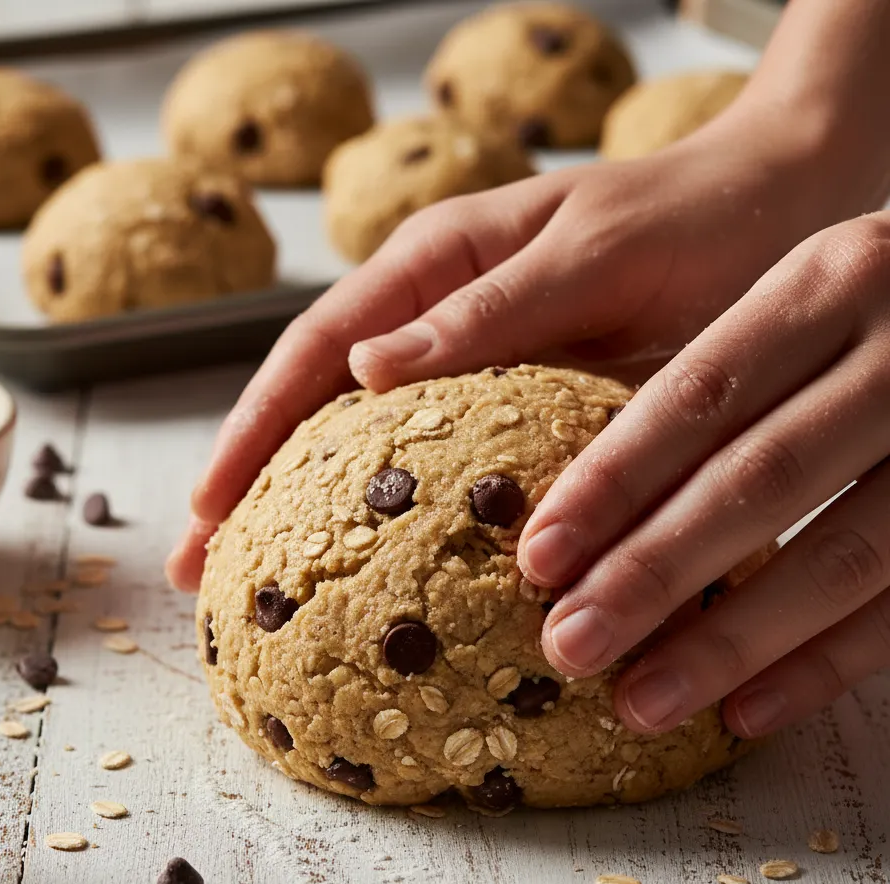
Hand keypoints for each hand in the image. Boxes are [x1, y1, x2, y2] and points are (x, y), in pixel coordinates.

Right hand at [167, 109, 836, 591]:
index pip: (314, 350)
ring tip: (256, 583)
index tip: (209, 509)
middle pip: (310, 399)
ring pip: (356, 434)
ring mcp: (465, 358)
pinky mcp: (505, 398)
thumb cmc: (694, 219)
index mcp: (437, 260)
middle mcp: (434, 311)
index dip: (252, 431)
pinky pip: (424, 455)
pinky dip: (380, 506)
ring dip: (298, 504)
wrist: (779, 206)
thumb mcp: (592, 253)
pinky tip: (365, 560)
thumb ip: (488, 306)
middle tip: (199, 571)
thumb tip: (364, 366)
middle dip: (246, 482)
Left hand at [519, 213, 889, 738]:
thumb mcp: (810, 297)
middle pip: (759, 479)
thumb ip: (718, 375)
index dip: (615, 480)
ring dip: (730, 641)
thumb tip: (568, 490)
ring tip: (639, 703)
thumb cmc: (876, 315)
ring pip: (842, 557)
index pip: (701, 394)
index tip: (537, 556)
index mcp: (829, 286)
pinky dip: (823, 666)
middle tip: (568, 645)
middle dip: (653, 573)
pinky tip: (743, 714)